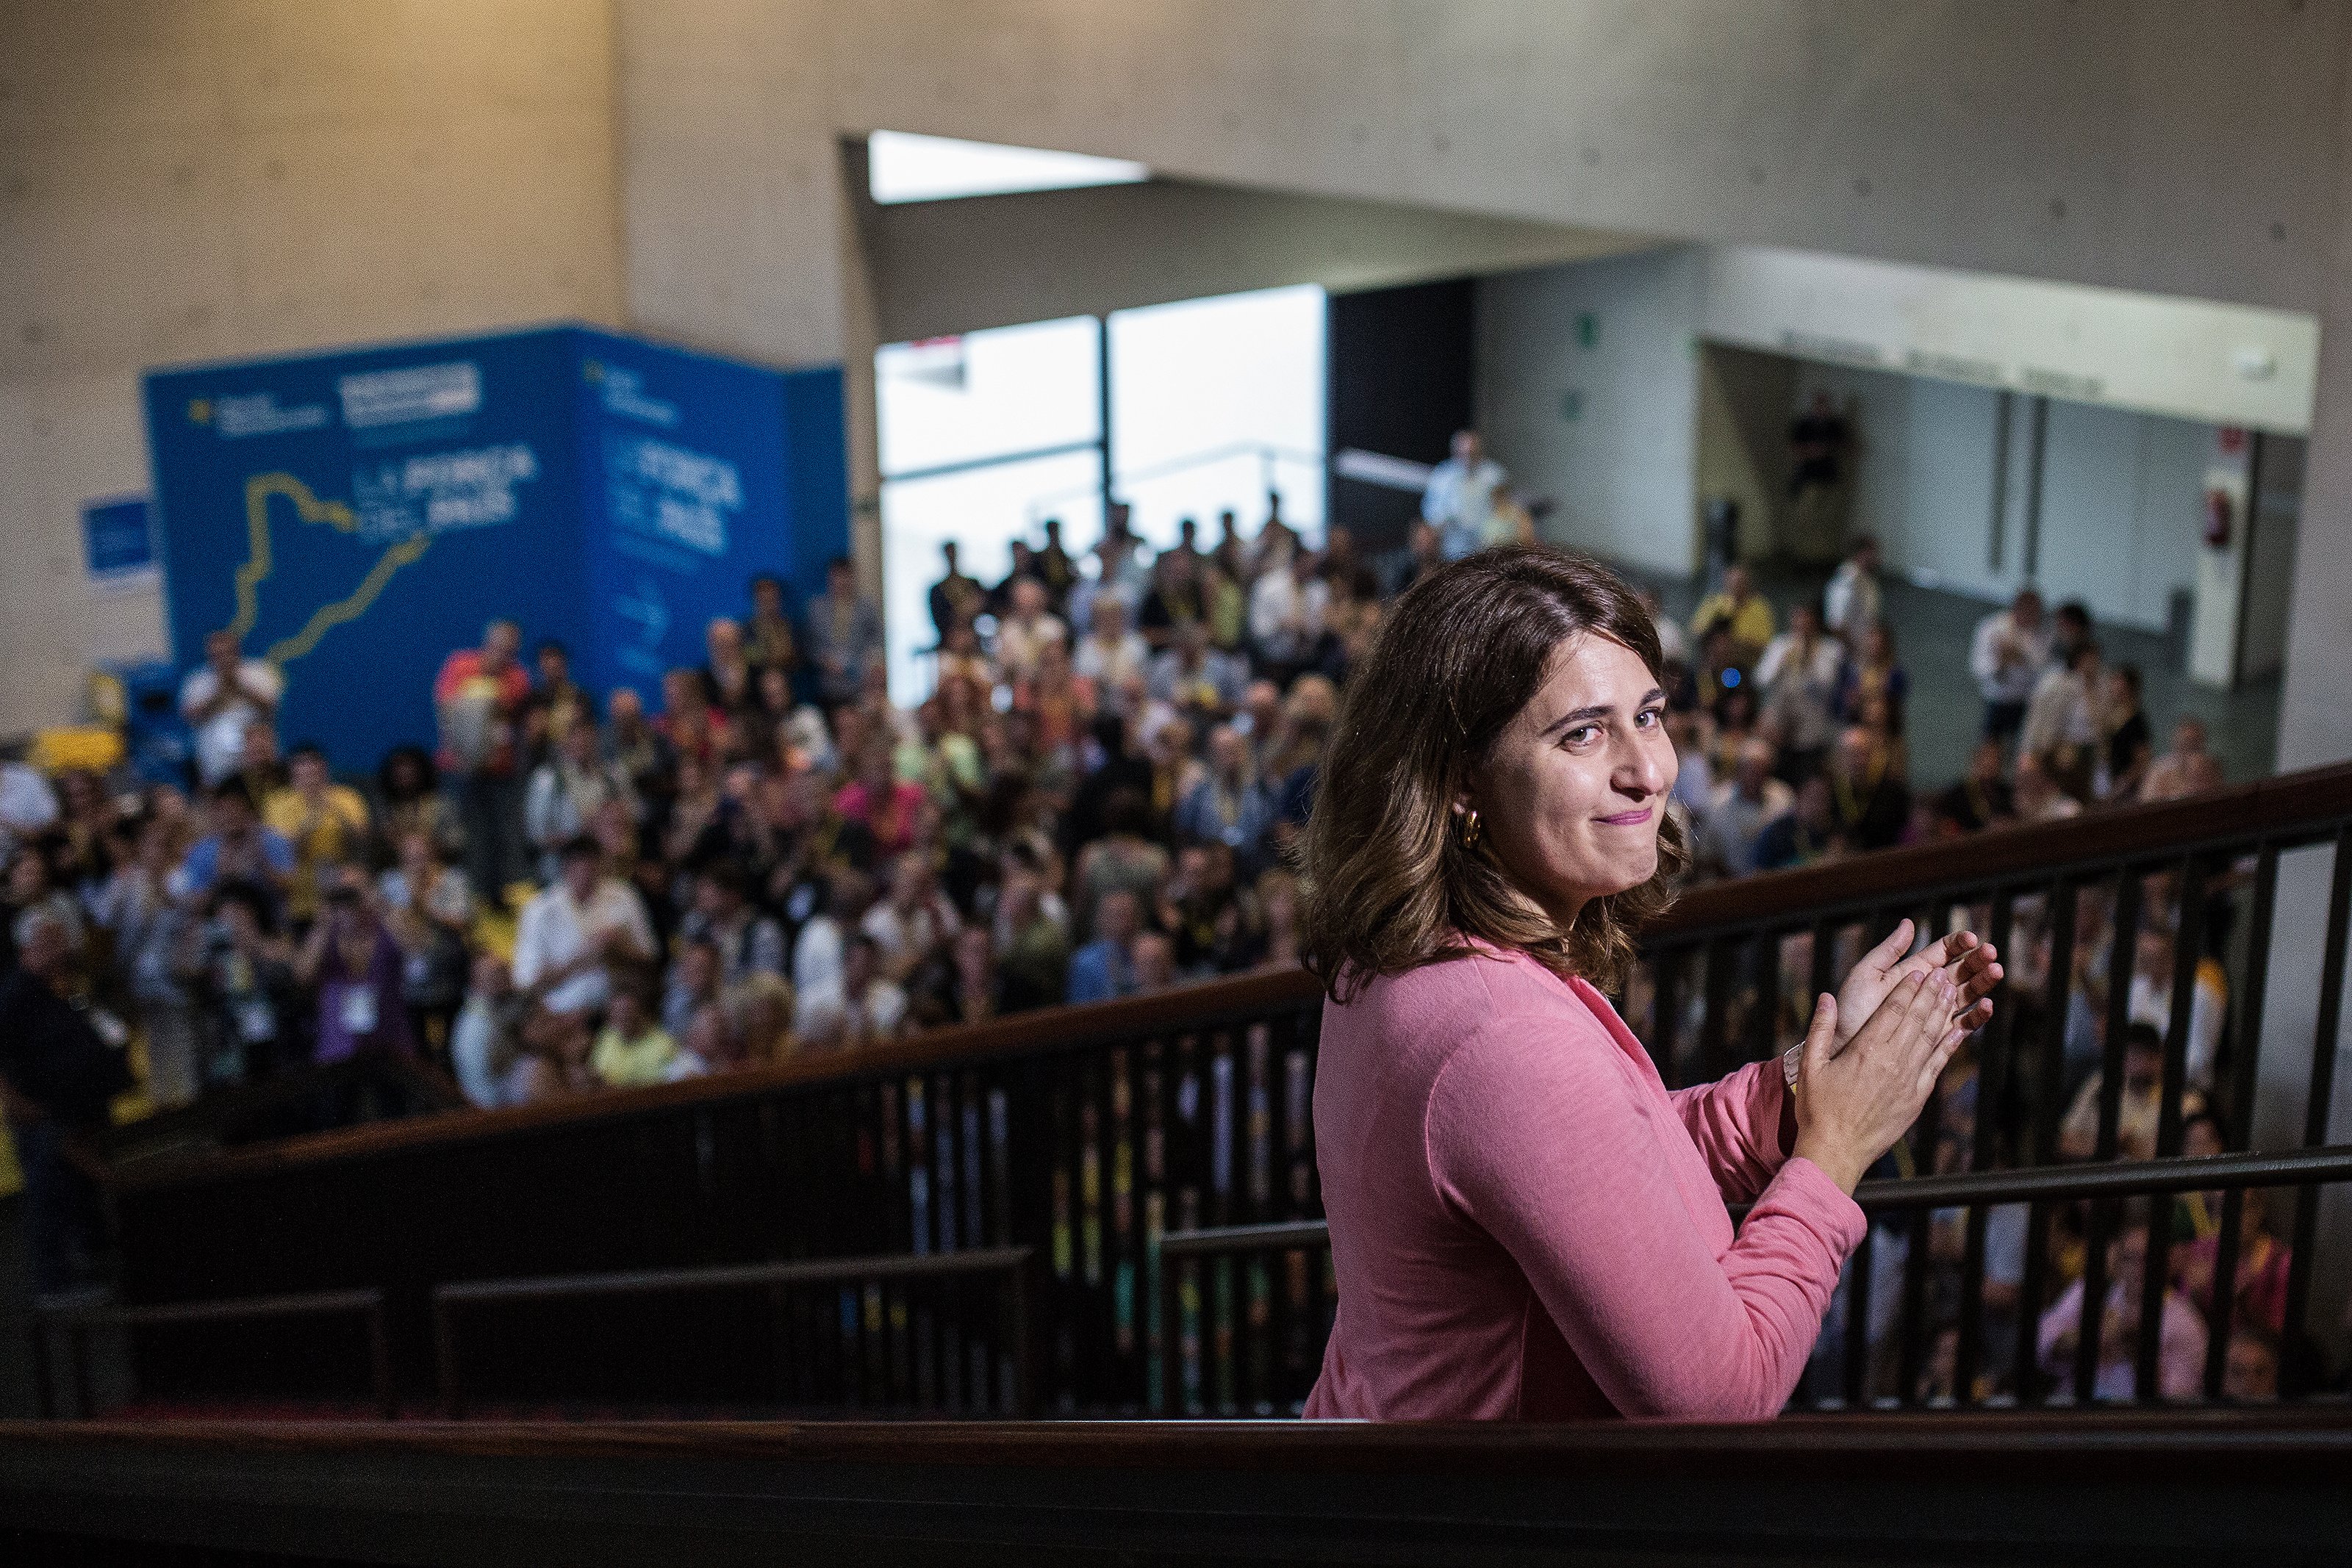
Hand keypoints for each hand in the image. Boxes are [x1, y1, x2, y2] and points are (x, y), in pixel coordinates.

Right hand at [1792, 972, 1969, 1193]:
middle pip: (1917, 1019)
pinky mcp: (1917, 1097)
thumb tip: (1826, 997)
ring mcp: (1909, 1080)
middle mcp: (1893, 1061)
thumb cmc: (1818, 1109)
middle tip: (1943, 973)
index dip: (1907, 989)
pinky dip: (1949, 1045)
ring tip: (1953, 992)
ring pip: (1931, 1038)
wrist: (1838, 1150)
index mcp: (1866, 1050)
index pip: (1893, 1011)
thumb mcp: (1811, 1065)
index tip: (1918, 971)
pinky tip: (1958, 1030)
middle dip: (1931, 994)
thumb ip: (1820, 1029)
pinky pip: (1938, 1065)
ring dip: (1943, 1013)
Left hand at [1834, 919, 2000, 1053]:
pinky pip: (1964, 1025)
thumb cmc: (1851, 1010)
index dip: (1958, 943)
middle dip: (1978, 961)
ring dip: (1983, 983)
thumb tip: (1908, 922)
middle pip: (1961, 971)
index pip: (1943, 951)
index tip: (1971, 939)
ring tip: (1995, 972)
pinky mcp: (1938, 1036)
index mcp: (1913, 971)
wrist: (1845, 1047)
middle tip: (1991, 953)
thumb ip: (1889, 950)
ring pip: (1967, 995)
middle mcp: (1927, 990)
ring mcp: (1935, 1013)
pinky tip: (1986, 1005)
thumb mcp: (1866, 975)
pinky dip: (1977, 1016)